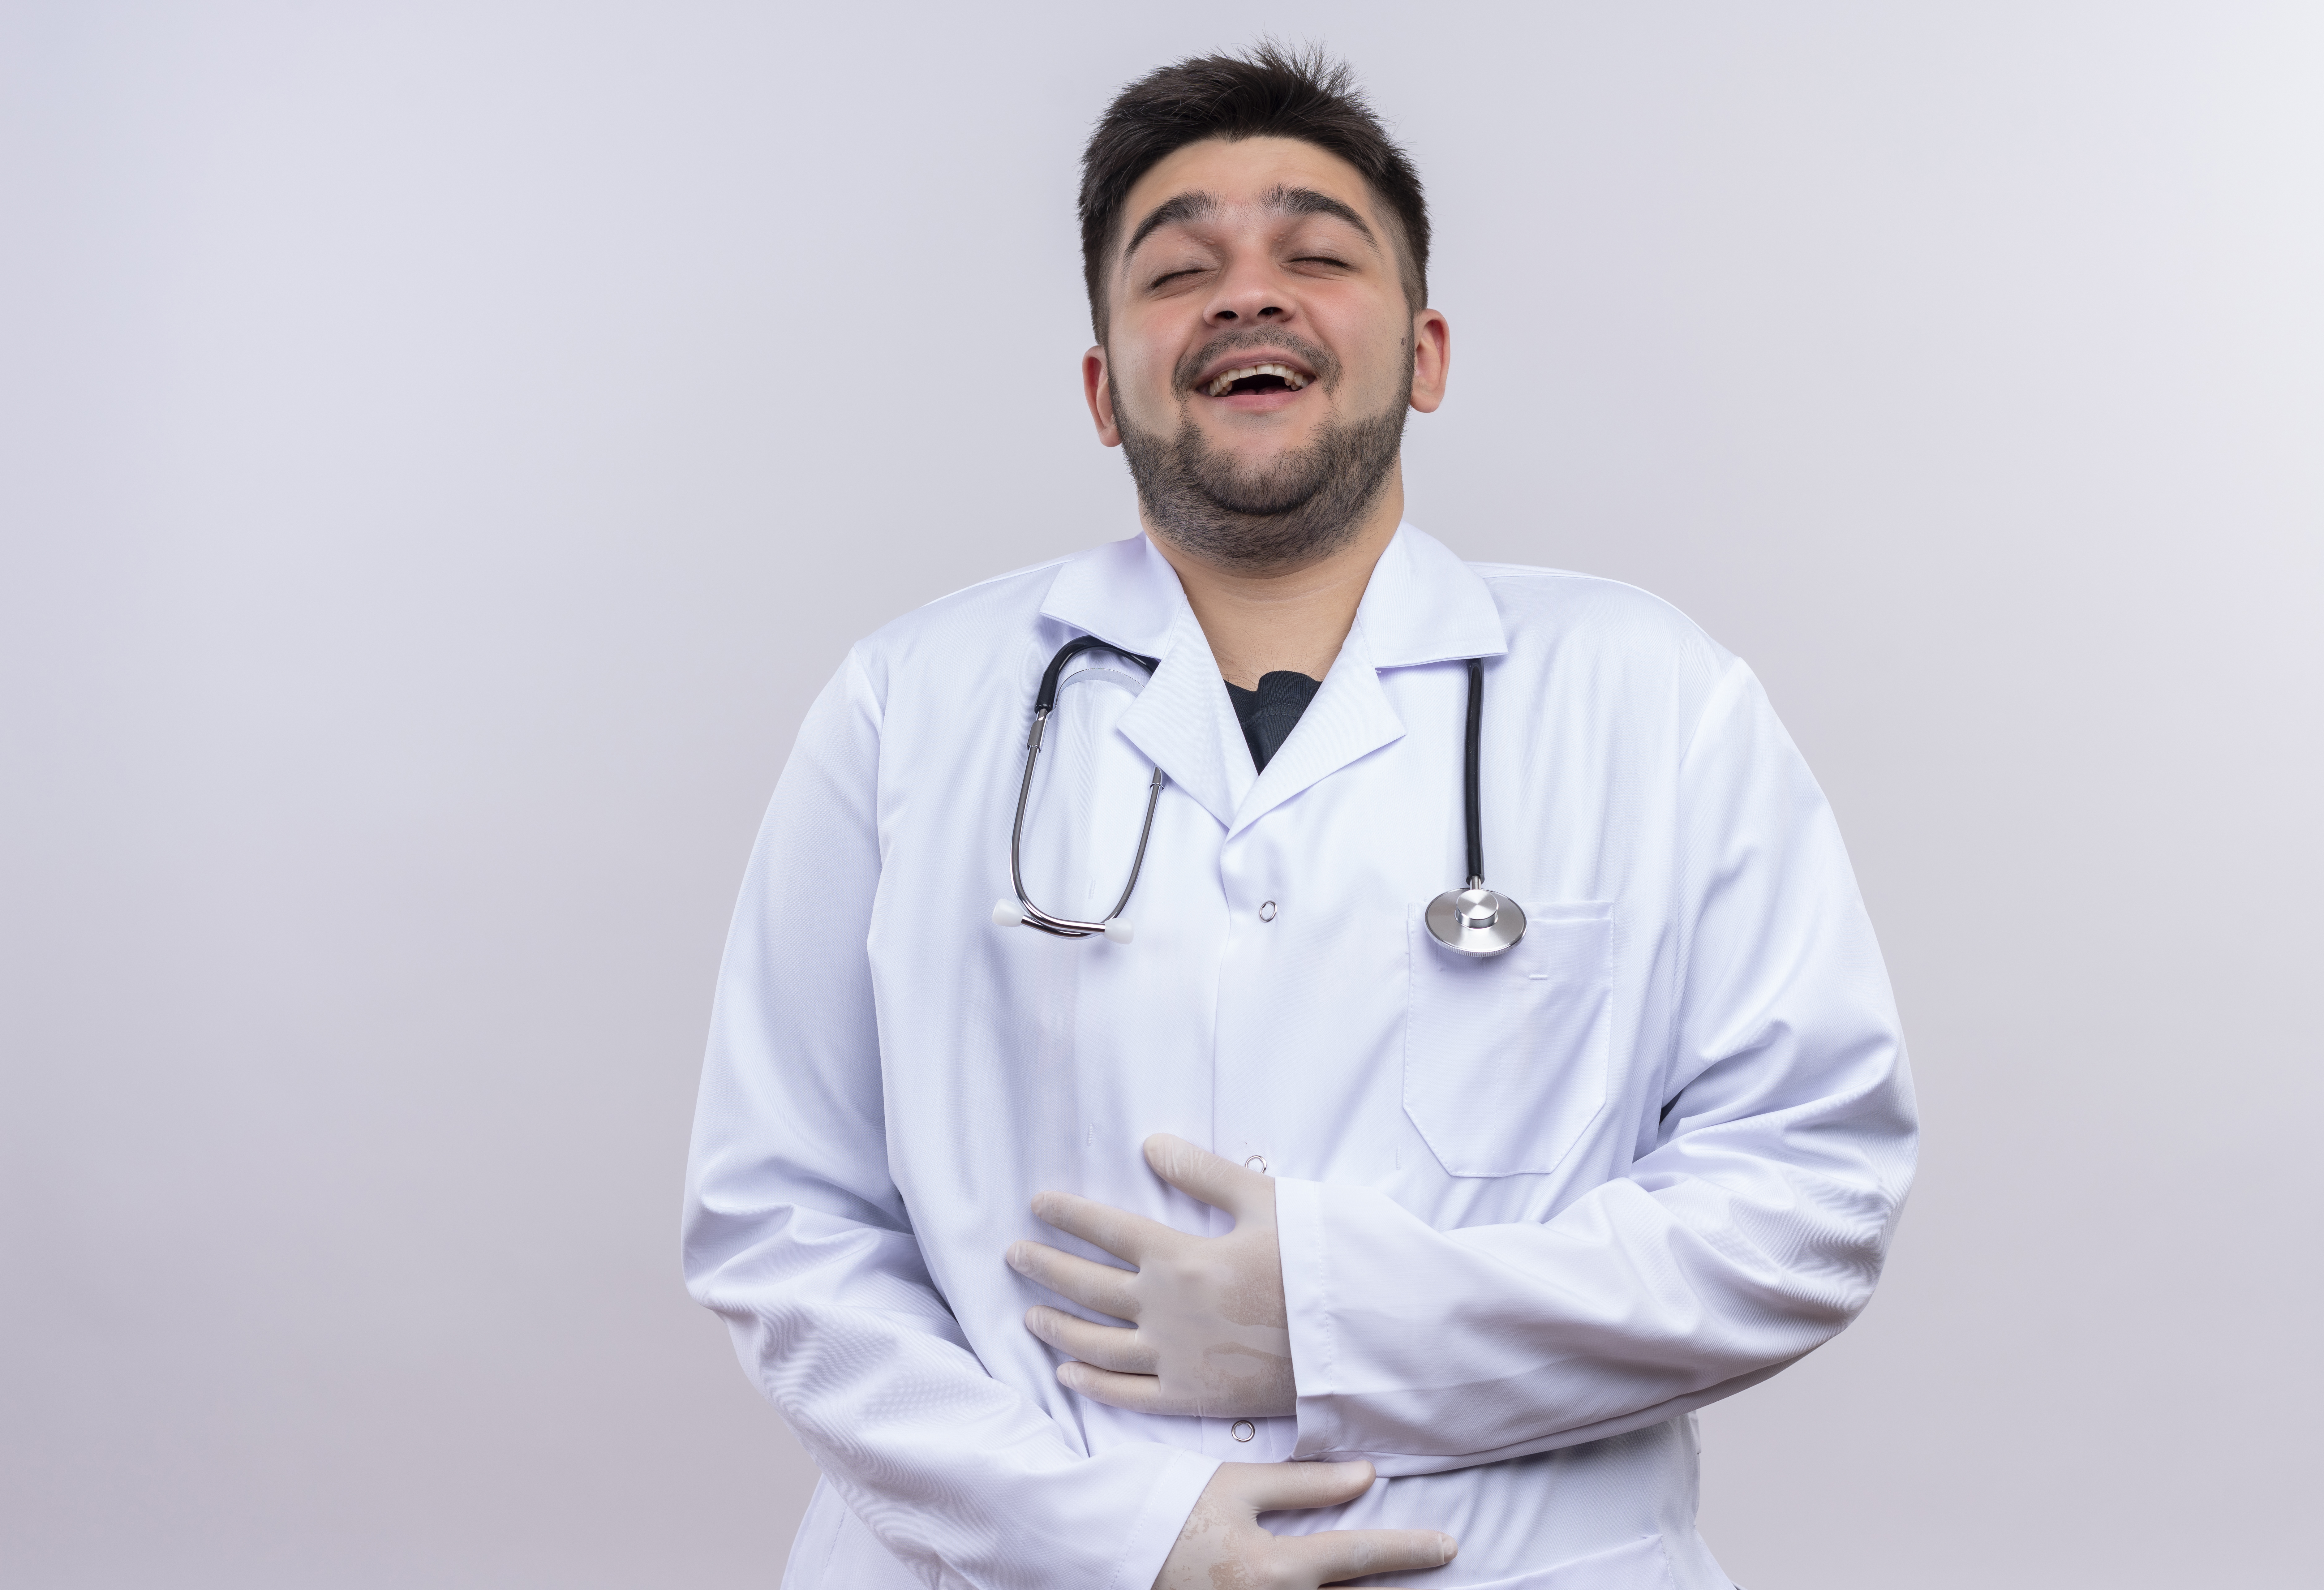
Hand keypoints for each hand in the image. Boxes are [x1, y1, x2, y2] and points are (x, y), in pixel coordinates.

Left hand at [1007, 1132, 1293, 1416]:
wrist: (1353, 1336)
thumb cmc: (1314, 1262)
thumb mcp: (1264, 1202)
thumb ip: (1203, 1172)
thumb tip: (1151, 1144)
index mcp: (1179, 1257)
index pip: (1106, 1229)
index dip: (1067, 1214)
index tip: (1037, 1205)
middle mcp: (1163, 1308)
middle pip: (1086, 1285)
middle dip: (1045, 1266)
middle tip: (1015, 1255)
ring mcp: (1172, 1357)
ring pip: (1094, 1342)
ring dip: (1056, 1325)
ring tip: (1029, 1313)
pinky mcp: (1189, 1398)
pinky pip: (1126, 1394)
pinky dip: (1091, 1384)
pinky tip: (1067, 1373)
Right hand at [1154, 1461, 1455, 1589]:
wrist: (1106, 1540)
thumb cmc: (1170, 1503)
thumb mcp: (1237, 1485)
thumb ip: (1304, 1485)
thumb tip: (1365, 1476)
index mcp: (1272, 1569)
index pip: (1357, 1557)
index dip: (1408, 1550)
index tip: (1447, 1547)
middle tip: (1439, 1569)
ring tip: (1395, 1585)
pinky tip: (1339, 1589)